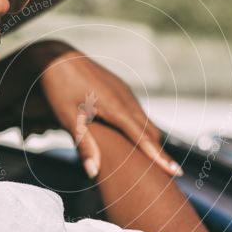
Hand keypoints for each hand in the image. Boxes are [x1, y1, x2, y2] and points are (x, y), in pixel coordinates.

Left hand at [20, 40, 182, 178]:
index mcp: (116, 108)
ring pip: (144, 121)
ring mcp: (124, 92)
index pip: (143, 138)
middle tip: (171, 175)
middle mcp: (126, 99)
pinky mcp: (119, 88)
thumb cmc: (58, 88)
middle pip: (150, 131)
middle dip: (160, 152)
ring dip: (152, 141)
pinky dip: (142, 128)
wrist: (55, 56)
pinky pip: (136, 112)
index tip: (175, 172)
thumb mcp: (67, 118)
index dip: (160, 157)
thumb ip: (84, 145)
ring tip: (158, 161)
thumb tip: (94, 173)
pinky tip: (139, 138)